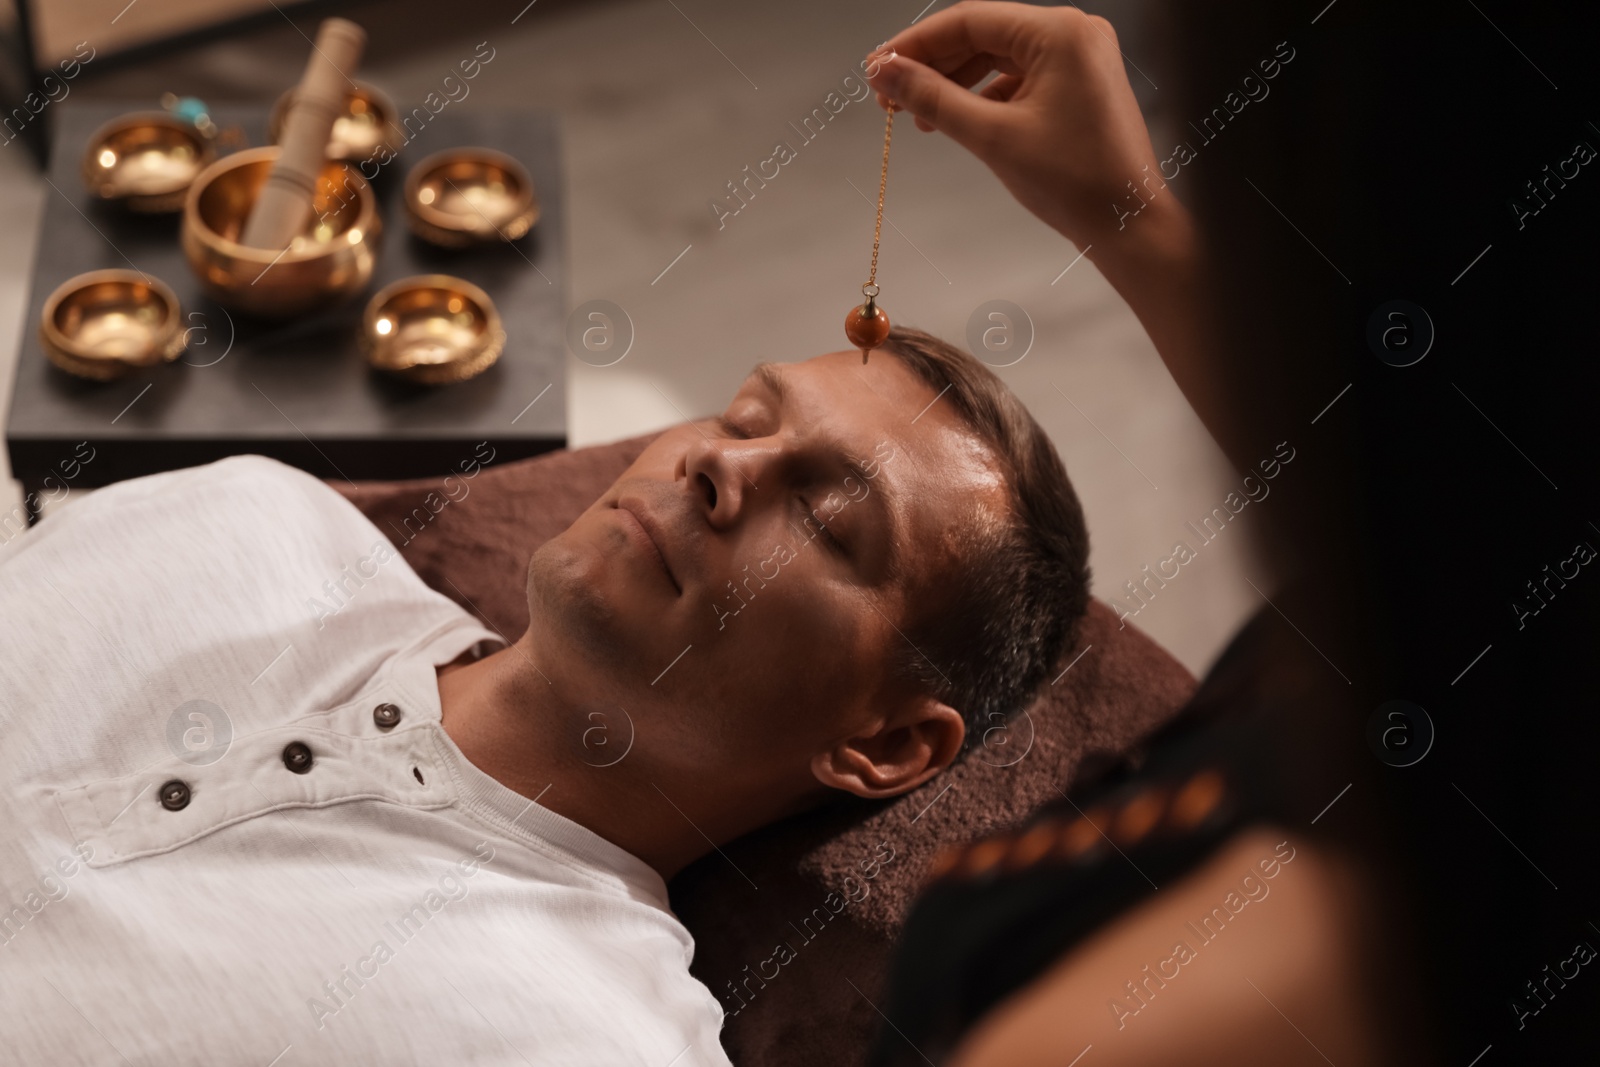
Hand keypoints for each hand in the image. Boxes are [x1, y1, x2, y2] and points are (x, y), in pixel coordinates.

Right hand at [865, 1, 1182, 254]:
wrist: (1127, 224)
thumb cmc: (1075, 182)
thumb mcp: (992, 138)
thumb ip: (933, 100)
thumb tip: (887, 74)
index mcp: (1059, 33)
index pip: (969, 21)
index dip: (915, 45)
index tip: (877, 69)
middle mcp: (1073, 35)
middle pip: (982, 35)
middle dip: (932, 66)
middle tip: (888, 97)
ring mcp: (1079, 59)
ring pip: (997, 58)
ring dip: (954, 83)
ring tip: (916, 116)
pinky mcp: (1078, 85)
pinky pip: (1018, 79)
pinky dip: (984, 97)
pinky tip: (957, 122)